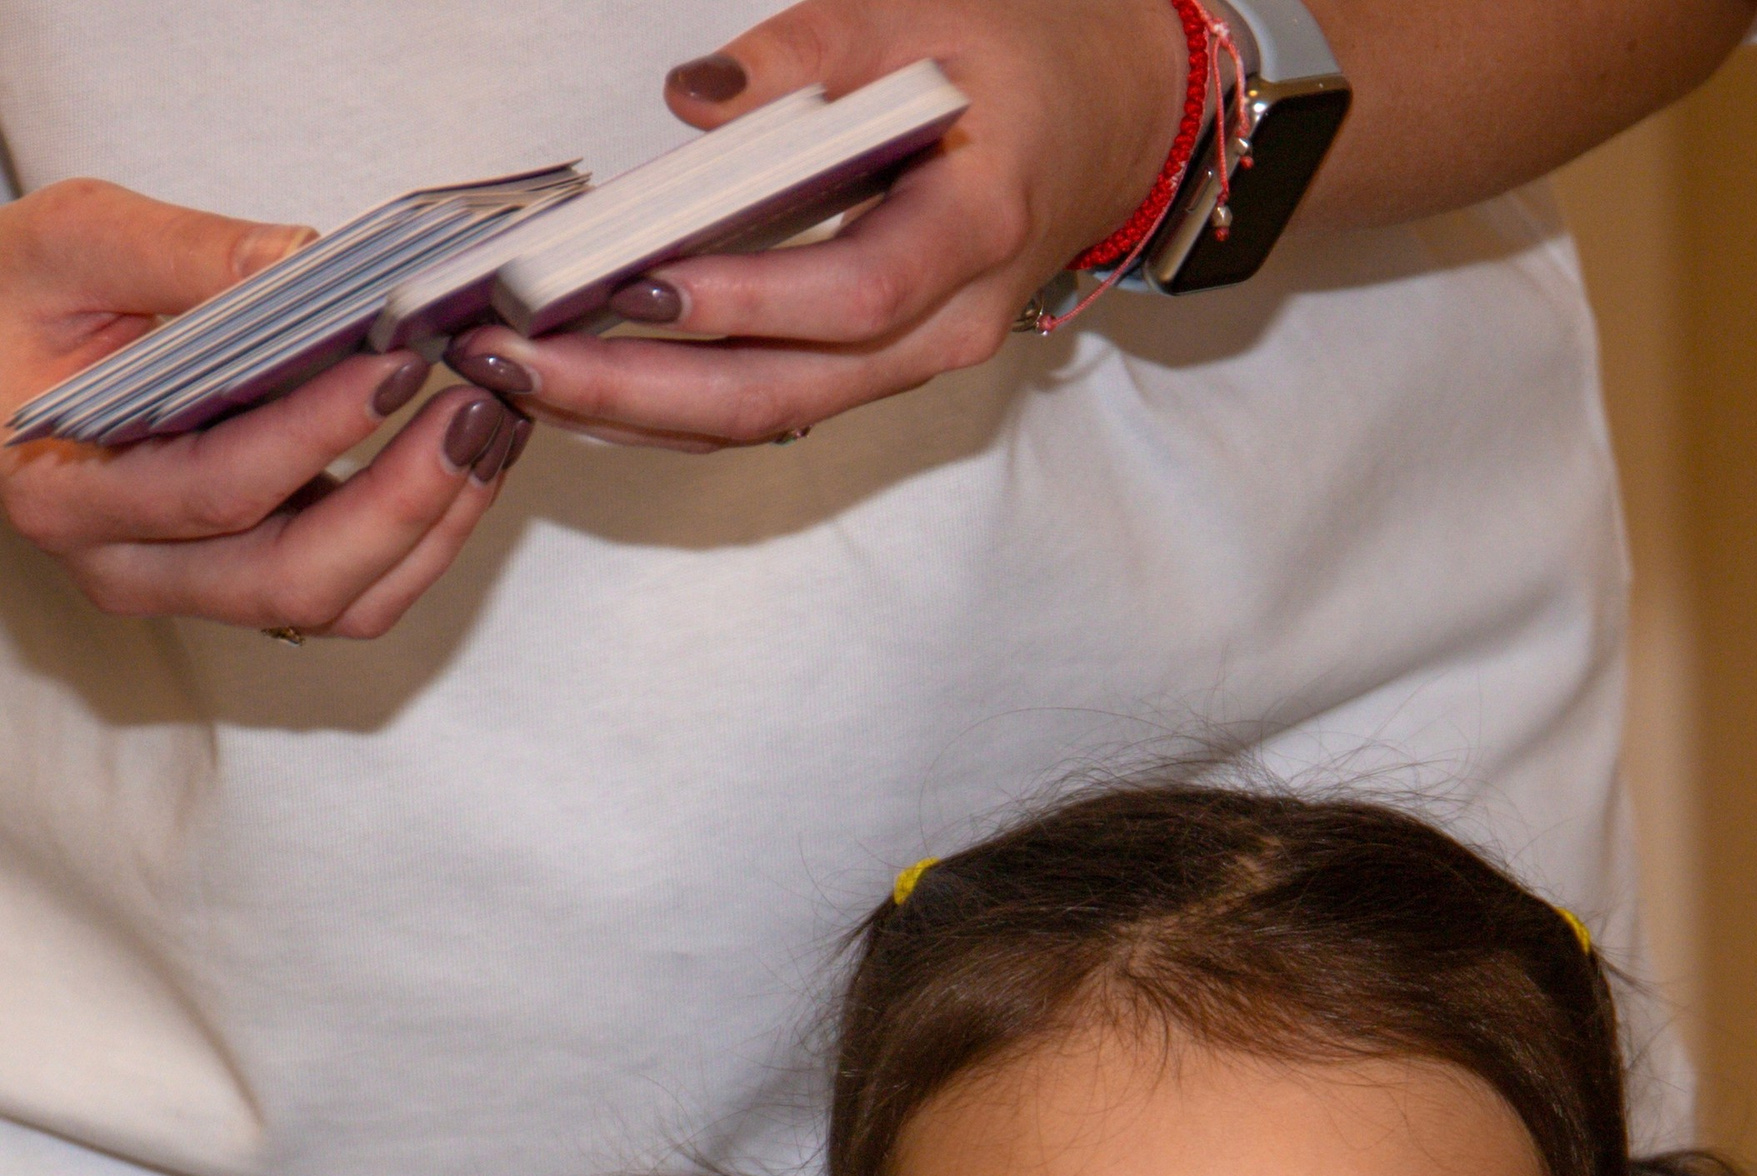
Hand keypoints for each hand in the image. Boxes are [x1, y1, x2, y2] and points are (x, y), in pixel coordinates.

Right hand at [0, 176, 527, 636]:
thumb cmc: (13, 300)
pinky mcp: (242, 581)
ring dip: (430, 527)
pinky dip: (420, 532)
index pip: (217, 489)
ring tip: (488, 429)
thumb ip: (173, 252)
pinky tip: (462, 457)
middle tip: (472, 412)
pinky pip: (350, 590)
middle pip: (293, 579)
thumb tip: (300, 261)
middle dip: (401, 503)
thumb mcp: (66, 244)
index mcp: (67, 496)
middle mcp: (127, 567)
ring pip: (335, 604)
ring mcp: (189, 588)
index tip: (395, 367)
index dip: (317, 435)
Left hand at [434, 0, 1190, 449]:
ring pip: (768, 417)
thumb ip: (809, 53)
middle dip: (643, 388)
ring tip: (519, 379)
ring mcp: (910, 361)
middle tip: (518, 362)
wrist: (1101, 129)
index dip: (746, 302)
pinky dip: (670, 407)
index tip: (639, 288)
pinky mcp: (870, 367)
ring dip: (638, 412)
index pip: (854, 290)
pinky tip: (583, 387)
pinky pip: (768, 406)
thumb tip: (697, 102)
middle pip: (788, 390)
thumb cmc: (1017, 68)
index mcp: (975, 231)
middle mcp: (947, 326)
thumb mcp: (922, 20)